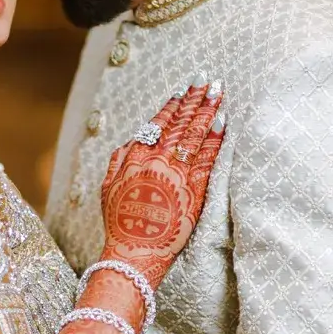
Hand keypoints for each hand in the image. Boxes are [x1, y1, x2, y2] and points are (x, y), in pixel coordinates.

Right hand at [101, 82, 223, 289]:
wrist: (133, 253)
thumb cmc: (120, 224)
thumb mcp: (109, 188)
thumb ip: (119, 160)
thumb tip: (132, 142)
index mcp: (135, 158)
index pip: (157, 124)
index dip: (171, 106)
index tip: (182, 91)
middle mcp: (156, 161)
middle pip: (180, 124)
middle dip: (194, 99)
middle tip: (207, 80)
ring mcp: (176, 174)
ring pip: (195, 136)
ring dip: (207, 111)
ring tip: (218, 92)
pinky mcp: (193, 191)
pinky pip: (207, 159)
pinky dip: (215, 139)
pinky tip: (223, 123)